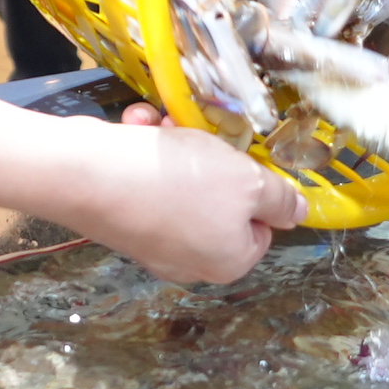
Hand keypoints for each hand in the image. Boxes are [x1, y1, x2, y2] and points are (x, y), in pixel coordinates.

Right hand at [48, 106, 301, 282]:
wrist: (88, 176)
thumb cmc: (180, 181)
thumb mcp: (248, 182)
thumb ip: (281, 198)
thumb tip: (301, 212)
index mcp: (228, 261)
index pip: (262, 227)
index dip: (255, 188)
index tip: (241, 159)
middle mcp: (190, 260)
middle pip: (220, 203)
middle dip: (210, 158)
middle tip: (201, 135)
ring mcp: (151, 241)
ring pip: (181, 184)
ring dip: (177, 145)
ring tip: (162, 126)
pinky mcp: (121, 219)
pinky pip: (147, 182)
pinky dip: (146, 152)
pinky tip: (137, 131)